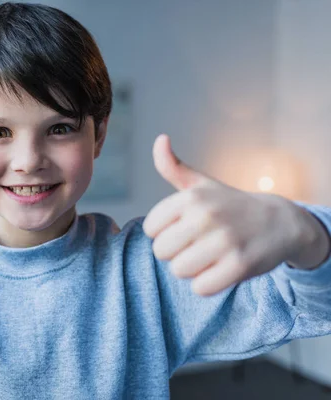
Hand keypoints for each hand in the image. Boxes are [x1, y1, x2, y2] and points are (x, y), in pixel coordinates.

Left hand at [142, 134, 315, 296]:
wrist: (279, 222)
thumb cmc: (228, 205)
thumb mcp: (201, 184)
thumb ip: (173, 167)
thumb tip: (159, 139)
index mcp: (191, 196)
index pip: (150, 229)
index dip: (164, 232)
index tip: (183, 227)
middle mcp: (206, 215)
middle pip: (161, 252)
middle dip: (176, 253)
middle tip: (197, 244)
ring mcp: (224, 240)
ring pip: (179, 271)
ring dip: (192, 269)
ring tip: (209, 256)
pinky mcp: (239, 265)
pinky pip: (201, 288)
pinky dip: (207, 284)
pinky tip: (221, 269)